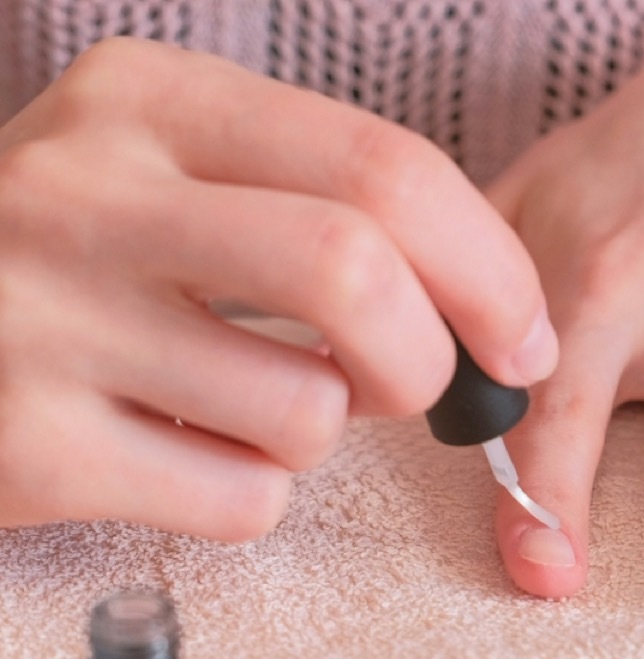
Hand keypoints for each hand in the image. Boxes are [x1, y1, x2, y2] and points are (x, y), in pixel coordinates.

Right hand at [0, 38, 555, 538]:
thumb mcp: (183, 175)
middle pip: (355, 273)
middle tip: (418, 389)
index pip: (385, 168)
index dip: (490, 267)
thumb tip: (498, 320)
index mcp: (152, 100)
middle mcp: (86, 191)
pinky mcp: (28, 447)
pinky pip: (241, 499)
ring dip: (319, 432)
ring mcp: (43, 318)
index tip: (522, 336)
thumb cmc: (85, 253)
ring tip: (246, 406)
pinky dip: (252, 494)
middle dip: (429, 358)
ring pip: (305, 408)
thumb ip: (330, 210)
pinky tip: (183, 453)